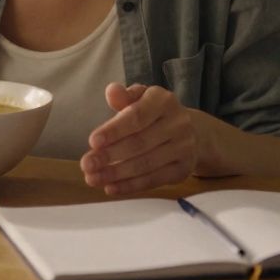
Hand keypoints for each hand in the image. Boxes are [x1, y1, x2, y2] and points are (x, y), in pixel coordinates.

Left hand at [79, 82, 198, 195]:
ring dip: (116, 173)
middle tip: (86, 164)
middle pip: (140, 143)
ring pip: (146, 164)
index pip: (137, 116)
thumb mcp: (140, 98)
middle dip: (110, 155)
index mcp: (164, 101)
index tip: (92, 142)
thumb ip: (124, 96)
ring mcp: (184, 147)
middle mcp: (178, 123)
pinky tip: (111, 187)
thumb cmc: (154, 113)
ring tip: (92, 178)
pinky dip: (130, 186)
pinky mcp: (184, 169)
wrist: (193, 132)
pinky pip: (154, 180)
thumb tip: (111, 91)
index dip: (114, 130)